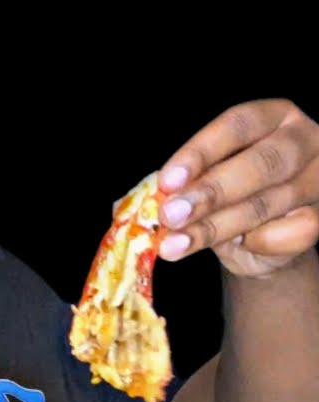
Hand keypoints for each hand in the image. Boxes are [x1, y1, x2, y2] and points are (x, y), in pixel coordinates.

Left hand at [155, 99, 318, 277]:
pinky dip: (255, 243)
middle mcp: (303, 141)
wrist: (264, 243)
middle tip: (170, 214)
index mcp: (271, 118)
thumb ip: (180, 185)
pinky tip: (237, 245)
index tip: (166, 181)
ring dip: (215, 227)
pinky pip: (289, 233)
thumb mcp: (203, 182)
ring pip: (268, 203)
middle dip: (210, 192)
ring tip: (174, 244)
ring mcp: (317, 180)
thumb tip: (138, 205)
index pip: (238, 125)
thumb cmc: (229, 198)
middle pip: (261, 163)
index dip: (200, 152)